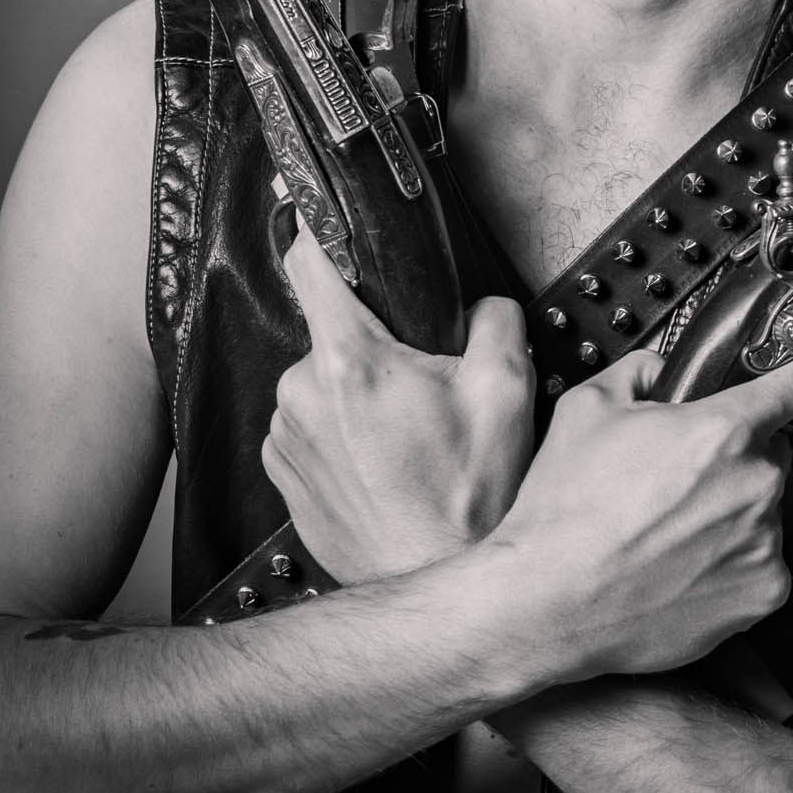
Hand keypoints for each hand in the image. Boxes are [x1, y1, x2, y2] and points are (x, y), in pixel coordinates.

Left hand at [261, 223, 533, 583]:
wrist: (435, 581)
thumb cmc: (468, 499)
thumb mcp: (509, 391)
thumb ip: (495, 319)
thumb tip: (481, 305)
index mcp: (351, 361)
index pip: (309, 262)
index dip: (317, 229)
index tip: (317, 211)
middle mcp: (302, 394)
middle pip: (335, 331)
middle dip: (377, 346)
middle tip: (423, 388)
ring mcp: (286, 437)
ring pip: (323, 382)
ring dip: (358, 395)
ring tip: (407, 438)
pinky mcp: (283, 474)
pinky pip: (311, 425)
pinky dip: (342, 433)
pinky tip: (384, 463)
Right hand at [489, 342, 792, 680]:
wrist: (549, 601)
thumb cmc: (565, 510)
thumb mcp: (588, 407)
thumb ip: (640, 370)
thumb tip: (661, 370)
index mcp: (723, 430)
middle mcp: (756, 485)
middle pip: (771, 454)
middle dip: (734, 460)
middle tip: (677, 481)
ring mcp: (765, 544)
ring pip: (765, 512)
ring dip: (733, 514)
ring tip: (669, 531)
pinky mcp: (764, 595)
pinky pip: (762, 563)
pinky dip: (733, 563)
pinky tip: (682, 566)